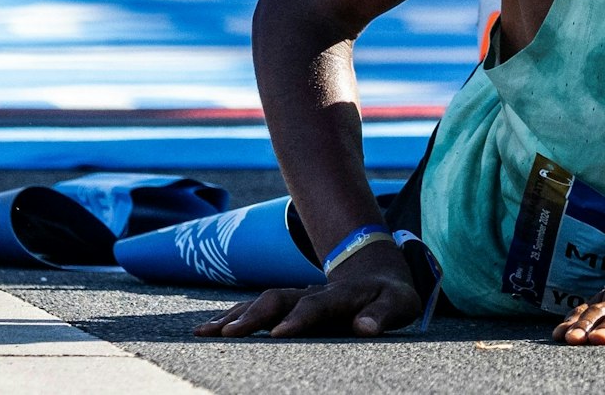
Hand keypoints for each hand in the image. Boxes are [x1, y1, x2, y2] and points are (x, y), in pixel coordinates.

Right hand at [193, 244, 423, 338]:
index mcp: (340, 295)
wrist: (376, 270)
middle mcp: (312, 292)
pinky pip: (255, 308)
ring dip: (234, 316)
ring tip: (206, 332)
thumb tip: (365, 328)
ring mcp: (297, 295)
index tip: (278, 334)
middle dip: (252, 316)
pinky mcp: (287, 303)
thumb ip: (383, 314)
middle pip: (277, 299)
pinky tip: (208, 329)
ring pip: (261, 301)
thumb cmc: (390, 296)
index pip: (316, 306)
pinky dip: (231, 317)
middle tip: (228, 334)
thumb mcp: (398, 304)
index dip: (298, 319)